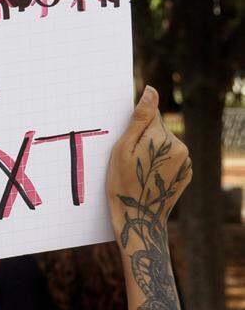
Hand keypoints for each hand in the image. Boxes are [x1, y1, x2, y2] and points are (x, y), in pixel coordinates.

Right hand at [105, 86, 191, 241]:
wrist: (138, 218)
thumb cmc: (123, 183)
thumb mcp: (123, 149)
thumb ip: (140, 118)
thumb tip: (151, 91)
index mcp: (164, 138)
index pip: (150, 117)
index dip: (134, 129)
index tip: (126, 146)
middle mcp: (181, 147)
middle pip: (158, 132)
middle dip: (143, 141)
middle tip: (128, 162)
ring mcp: (186, 162)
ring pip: (164, 147)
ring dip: (152, 154)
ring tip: (139, 173)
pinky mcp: (186, 174)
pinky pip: (171, 161)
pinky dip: (160, 165)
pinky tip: (149, 178)